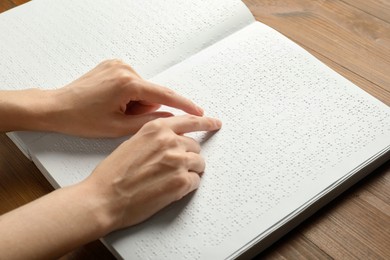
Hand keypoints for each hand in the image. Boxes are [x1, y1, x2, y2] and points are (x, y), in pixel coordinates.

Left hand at [47, 59, 203, 136]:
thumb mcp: (118, 128)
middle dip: (143, 108)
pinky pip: (132, 82)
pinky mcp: (112, 65)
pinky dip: (128, 95)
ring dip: (134, 102)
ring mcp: (118, 65)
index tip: (199, 112)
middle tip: (122, 118)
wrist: (56, 108)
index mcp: (127, 83)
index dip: (184, 106)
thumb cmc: (81, 119)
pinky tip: (111, 101)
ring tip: (113, 110)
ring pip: (142, 89)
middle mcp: (124, 69)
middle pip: (150, 94)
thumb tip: (171, 119)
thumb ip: (149, 123)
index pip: (164, 95)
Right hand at [83, 115, 221, 230]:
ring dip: (188, 171)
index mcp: (156, 128)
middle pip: (195, 146)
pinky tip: (168, 189)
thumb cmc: (113, 174)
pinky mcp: (181, 182)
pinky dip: (186, 186)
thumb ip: (155, 138)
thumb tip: (171, 141)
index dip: (205, 122)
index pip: (190, 120)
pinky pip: (196, 181)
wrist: (103, 198)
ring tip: (167, 179)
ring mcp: (178, 161)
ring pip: (198, 163)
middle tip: (171, 168)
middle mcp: (170, 141)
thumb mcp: (133, 143)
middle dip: (187, 156)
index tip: (215, 123)